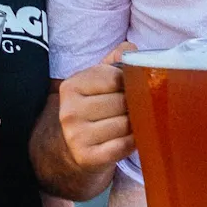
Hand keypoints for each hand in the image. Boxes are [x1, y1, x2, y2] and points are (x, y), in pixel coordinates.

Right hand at [59, 43, 136, 169]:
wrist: (72, 150)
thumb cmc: (93, 109)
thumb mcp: (98, 81)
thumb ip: (115, 61)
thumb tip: (131, 49)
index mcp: (72, 86)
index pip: (115, 78)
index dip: (131, 82)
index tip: (132, 88)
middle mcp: (69, 111)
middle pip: (122, 102)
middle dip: (135, 105)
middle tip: (137, 108)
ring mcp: (76, 136)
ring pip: (126, 124)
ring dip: (137, 124)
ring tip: (134, 123)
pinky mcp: (88, 157)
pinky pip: (124, 145)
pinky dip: (134, 142)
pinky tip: (132, 138)